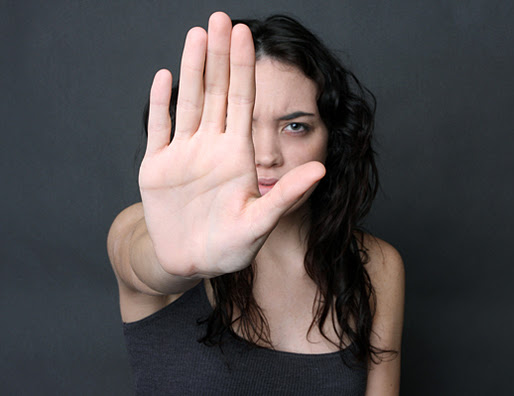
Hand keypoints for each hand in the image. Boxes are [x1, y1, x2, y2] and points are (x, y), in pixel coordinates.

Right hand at [138, 13, 324, 277]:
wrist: (190, 263)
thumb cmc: (230, 248)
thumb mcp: (260, 223)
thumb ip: (286, 196)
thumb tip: (320, 170)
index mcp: (238, 155)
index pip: (242, 101)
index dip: (244, 68)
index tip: (246, 34)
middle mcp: (212, 146)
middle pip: (216, 92)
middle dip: (219, 55)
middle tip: (219, 18)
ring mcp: (183, 154)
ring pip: (189, 102)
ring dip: (191, 68)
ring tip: (196, 34)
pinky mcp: (156, 167)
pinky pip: (159, 128)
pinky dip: (160, 104)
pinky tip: (164, 77)